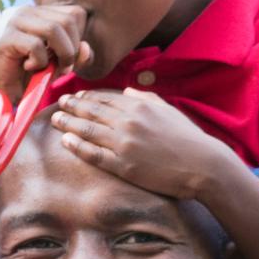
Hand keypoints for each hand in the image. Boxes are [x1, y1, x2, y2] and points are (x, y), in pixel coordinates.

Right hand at [0, 4, 89, 102]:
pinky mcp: (7, 38)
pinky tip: (29, 68)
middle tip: (61, 69)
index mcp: (42, 13)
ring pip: (54, 29)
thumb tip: (85, 47)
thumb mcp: (59, 66)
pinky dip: (39, 62)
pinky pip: (36, 45)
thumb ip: (76, 56)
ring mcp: (16, 21)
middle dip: (71, 50)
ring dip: (59, 55)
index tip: (67, 59)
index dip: (78, 38)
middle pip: (68, 20)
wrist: (1, 93)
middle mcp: (29, 11)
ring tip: (48, 69)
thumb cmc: (30, 77)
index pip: (76, 13)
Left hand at [50, 89, 231, 200]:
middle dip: (72, 106)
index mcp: (139, 106)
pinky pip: (94, 154)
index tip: (75, 96)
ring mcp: (124, 144)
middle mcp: (128, 122)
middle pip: (92, 111)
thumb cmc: (189, 139)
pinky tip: (65, 140)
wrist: (203, 165)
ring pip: (88, 130)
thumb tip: (126, 93)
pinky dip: (77, 146)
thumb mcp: (168, 111)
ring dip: (69, 123)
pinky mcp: (124, 165)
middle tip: (59, 103)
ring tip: (55, 119)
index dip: (87, 97)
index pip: (105, 99)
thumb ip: (145, 99)